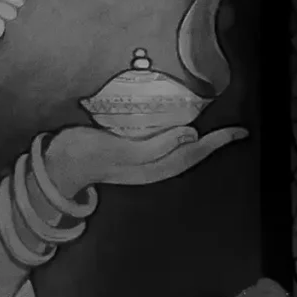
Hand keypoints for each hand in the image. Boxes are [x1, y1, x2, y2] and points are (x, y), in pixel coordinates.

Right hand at [44, 122, 246, 193]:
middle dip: (215, 143)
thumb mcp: (120, 150)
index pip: (194, 152)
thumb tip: (192, 136)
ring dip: (202, 142)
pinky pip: (166, 148)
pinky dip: (181, 139)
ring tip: (218, 130)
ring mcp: (142, 162)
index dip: (218, 142)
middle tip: (236, 129)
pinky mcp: (132, 154)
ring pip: (182, 152)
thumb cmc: (86, 154)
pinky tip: (182, 131)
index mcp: (154, 167)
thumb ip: (155, 146)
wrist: (56, 164)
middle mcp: (153, 166)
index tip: (240, 131)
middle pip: (192, 154)